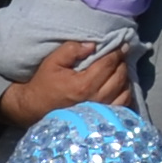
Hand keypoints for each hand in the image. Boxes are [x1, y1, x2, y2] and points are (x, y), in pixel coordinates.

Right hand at [0, 38, 135, 127]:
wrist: (36, 108)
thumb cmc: (44, 84)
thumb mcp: (52, 62)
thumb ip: (71, 50)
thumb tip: (93, 45)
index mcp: (84, 85)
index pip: (108, 64)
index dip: (116, 53)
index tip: (121, 45)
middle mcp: (96, 99)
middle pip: (119, 76)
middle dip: (121, 63)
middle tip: (120, 55)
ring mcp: (102, 111)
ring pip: (124, 90)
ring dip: (125, 77)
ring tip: (119, 68)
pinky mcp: (103, 118)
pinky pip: (124, 104)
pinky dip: (125, 92)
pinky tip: (120, 84)